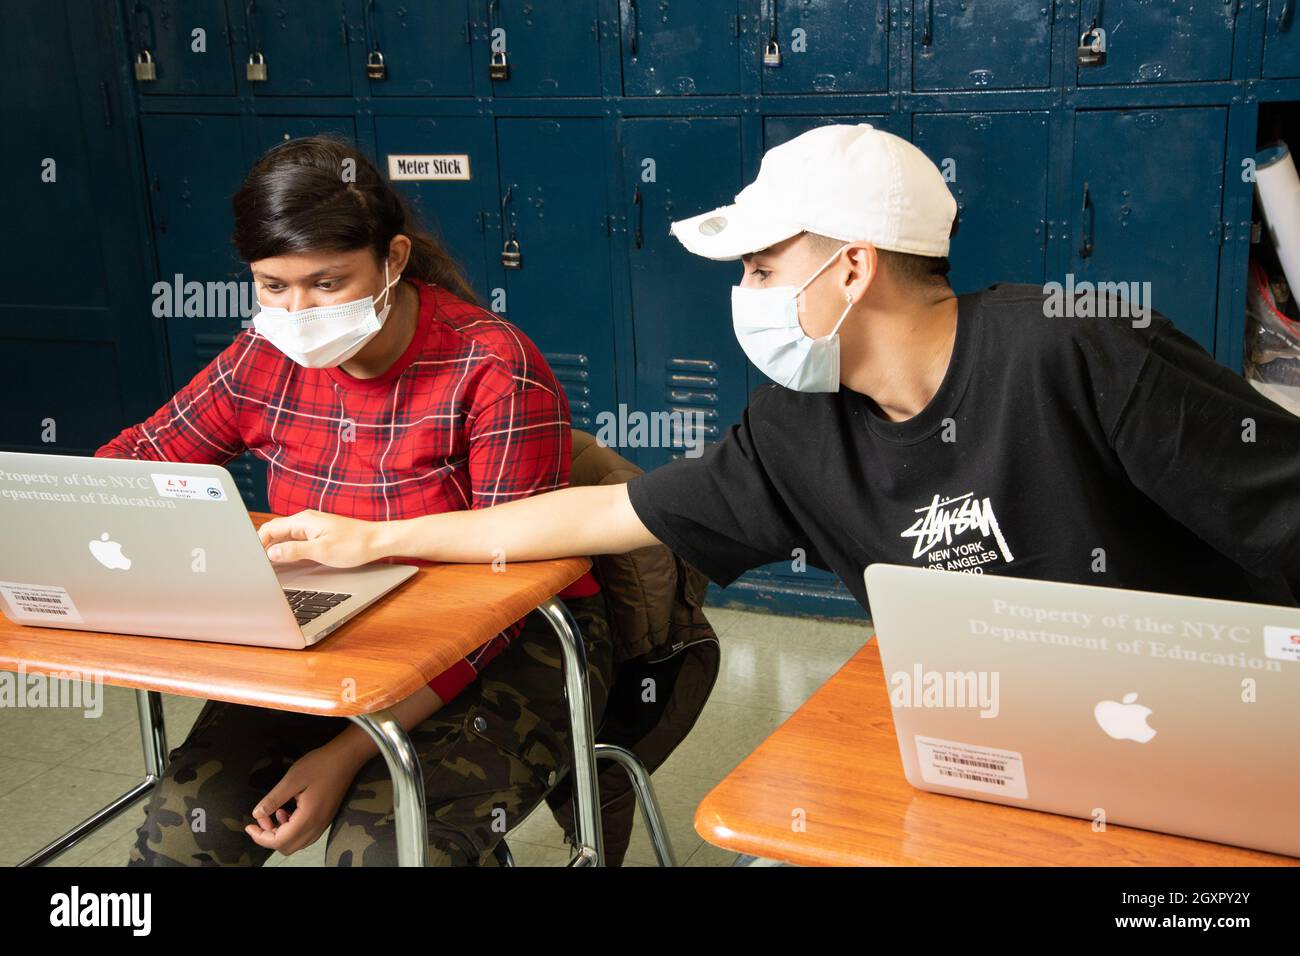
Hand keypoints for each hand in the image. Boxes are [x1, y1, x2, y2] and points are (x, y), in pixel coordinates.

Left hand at [244, 744, 358, 856]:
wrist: (347, 757)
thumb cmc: (320, 764)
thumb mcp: (292, 779)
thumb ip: (273, 799)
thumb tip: (257, 814)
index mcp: (308, 818)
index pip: (279, 841)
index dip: (260, 837)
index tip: (249, 825)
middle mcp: (317, 826)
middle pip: (287, 847)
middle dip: (269, 836)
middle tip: (261, 818)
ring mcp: (323, 823)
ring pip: (296, 842)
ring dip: (281, 833)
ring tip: (273, 813)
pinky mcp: (325, 818)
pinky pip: (305, 834)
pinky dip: (291, 829)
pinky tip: (287, 811)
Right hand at [258, 509, 381, 567]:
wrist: (377, 541)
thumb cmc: (354, 545)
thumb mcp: (321, 551)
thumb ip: (294, 551)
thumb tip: (271, 552)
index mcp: (303, 521)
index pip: (270, 528)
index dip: (257, 542)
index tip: (252, 557)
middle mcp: (306, 520)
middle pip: (275, 530)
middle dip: (263, 544)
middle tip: (257, 562)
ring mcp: (313, 526)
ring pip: (285, 535)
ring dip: (275, 546)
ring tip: (267, 562)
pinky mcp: (319, 533)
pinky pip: (296, 539)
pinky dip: (286, 548)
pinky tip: (286, 559)